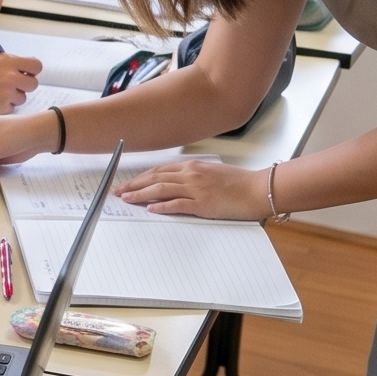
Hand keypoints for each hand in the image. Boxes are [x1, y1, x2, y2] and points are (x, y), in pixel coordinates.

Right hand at [0, 52, 40, 113]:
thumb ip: (3, 61)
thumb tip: (16, 66)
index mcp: (7, 62)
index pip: (36, 65)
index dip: (31, 70)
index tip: (25, 73)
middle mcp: (10, 78)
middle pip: (32, 84)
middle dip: (24, 85)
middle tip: (12, 86)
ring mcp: (5, 96)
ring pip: (21, 98)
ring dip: (12, 97)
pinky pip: (9, 109)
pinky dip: (1, 107)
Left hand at [119, 159, 268, 219]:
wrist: (257, 189)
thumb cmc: (238, 182)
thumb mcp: (212, 172)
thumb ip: (193, 175)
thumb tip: (177, 182)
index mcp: (193, 166)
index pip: (160, 170)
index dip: (141, 177)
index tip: (129, 182)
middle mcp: (191, 175)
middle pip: (156, 178)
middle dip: (134, 185)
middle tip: (118, 191)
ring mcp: (196, 189)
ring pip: (162, 189)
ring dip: (141, 195)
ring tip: (127, 199)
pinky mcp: (203, 204)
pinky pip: (178, 204)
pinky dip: (162, 206)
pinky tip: (150, 209)